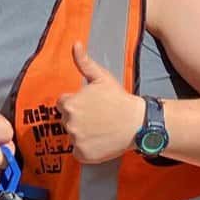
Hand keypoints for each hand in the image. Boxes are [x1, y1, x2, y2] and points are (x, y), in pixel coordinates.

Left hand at [59, 42, 144, 164]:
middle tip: (97, 117)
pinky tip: (99, 141)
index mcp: (69, 103)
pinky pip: (77, 152)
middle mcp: (69, 122)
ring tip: (100, 129)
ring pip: (72, 136)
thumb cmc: (119, 99)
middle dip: (78, 118)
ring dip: (82, 133)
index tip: (90, 106)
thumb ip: (84, 62)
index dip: (77, 103)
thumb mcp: (101, 77)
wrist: (137, 123)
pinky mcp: (83, 154)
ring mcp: (76, 140)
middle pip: (66, 120)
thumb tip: (75, 44)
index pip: (63, 104)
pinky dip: (86, 149)